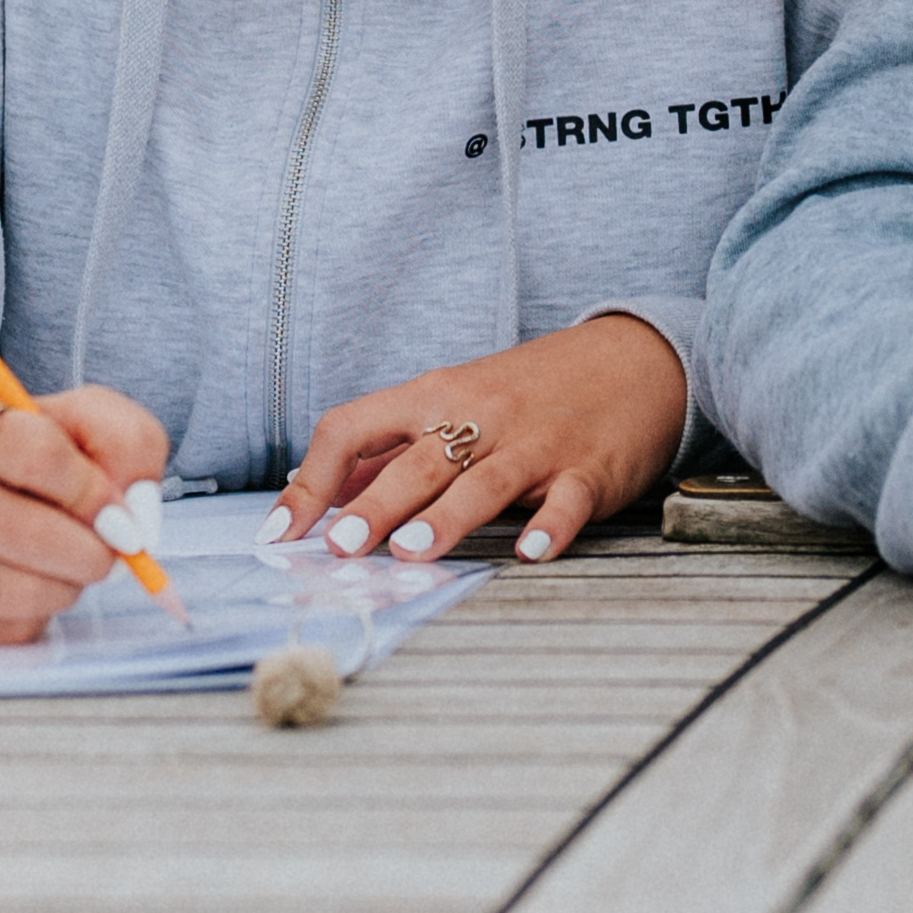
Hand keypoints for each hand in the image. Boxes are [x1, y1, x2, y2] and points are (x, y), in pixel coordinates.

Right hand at [0, 379, 176, 644]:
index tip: (118, 513)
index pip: (32, 454)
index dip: (90, 490)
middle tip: (112, 555)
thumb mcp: (85, 424)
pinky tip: (29, 586)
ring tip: (68, 566)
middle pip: (20, 530)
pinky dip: (35, 617)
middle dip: (88, 551)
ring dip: (65, 587)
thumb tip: (134, 514)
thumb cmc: (33, 457)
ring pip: (10, 589)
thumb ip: (127, 446)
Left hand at [276, 312, 688, 565]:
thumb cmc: (529, 392)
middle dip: (375, 504)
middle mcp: (478, 417)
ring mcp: (534, 444)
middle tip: (340, 547)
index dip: (311, 480)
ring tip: (411, 552)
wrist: (632, 361)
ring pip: (484, 480)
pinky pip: (566, 501)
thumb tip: (320, 496)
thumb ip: (391, 452)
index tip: (280, 532)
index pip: (354, 427)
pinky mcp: (587, 470)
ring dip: (446, 516)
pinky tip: (530, 552)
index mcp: (433, 398)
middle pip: (417, 460)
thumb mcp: (455, 406)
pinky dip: (549, 527)